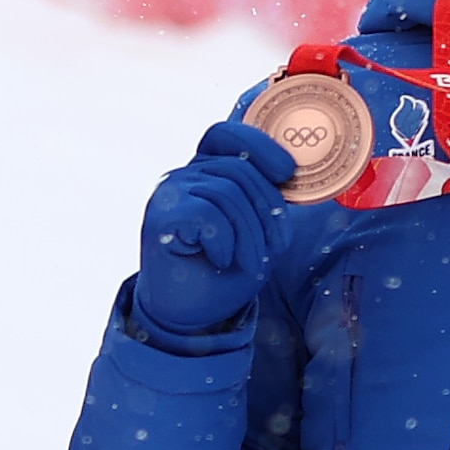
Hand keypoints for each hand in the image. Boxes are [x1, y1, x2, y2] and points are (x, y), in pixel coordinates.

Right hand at [132, 120, 295, 345]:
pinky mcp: (160, 217)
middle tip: (272, 247)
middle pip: (239, 169)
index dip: (260, 145)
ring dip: (249, 236)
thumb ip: (264, 197)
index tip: (286, 172)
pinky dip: (224, 243)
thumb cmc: (223, 271)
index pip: (227, 136)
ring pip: (227, 193)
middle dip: (266, 211)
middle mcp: (183, 177)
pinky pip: (208, 216)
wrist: (191, 314)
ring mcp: (168, 194)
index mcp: (205, 172)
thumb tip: (289, 174)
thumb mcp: (256, 228)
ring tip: (246, 262)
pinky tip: (220, 259)